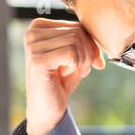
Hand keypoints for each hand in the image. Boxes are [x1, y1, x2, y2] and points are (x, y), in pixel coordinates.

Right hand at [23, 18, 104, 134]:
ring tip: (69, 72)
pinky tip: (62, 75)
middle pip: (78, 31)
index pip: (77, 25)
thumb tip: (102, 32)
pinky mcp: (37, 60)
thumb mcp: (76, 54)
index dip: (88, 45)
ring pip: (76, 41)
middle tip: (78, 70)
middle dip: (87, 54)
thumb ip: (85, 38)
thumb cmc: (61, 81)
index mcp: (38, 26)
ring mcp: (33, 46)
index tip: (83, 63)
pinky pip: (72, 53)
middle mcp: (32, 32)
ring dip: (82, 62)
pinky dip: (76, 67)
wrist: (48, 109)